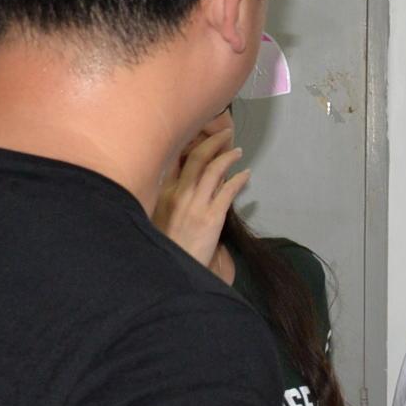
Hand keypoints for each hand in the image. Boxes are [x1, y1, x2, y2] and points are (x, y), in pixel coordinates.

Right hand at [153, 116, 245, 268]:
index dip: (191, 144)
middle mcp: (178, 194)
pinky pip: (229, 190)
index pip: (176, 159)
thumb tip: (189, 183)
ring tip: (237, 150)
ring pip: (214, 169)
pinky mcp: (212, 217)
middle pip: (196, 157)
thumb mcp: (158, 218)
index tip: (201, 136)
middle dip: (212, 141)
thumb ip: (170, 198)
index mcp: (163, 193)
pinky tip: (246, 175)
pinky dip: (239, 179)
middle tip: (224, 133)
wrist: (169, 272)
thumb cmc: (167, 246)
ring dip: (228, 156)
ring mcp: (195, 204)